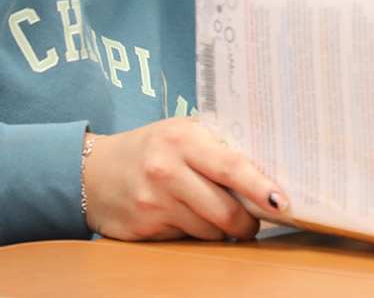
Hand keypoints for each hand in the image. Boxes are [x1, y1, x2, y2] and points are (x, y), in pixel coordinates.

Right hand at [81, 117, 288, 240]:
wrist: (92, 172)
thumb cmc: (151, 149)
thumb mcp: (182, 134)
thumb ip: (217, 149)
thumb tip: (267, 173)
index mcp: (183, 138)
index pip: (232, 167)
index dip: (261, 188)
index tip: (282, 203)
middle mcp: (167, 170)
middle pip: (224, 209)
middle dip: (247, 223)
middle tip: (254, 223)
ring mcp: (153, 202)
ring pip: (208, 231)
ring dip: (222, 231)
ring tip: (220, 219)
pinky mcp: (144, 228)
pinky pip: (186, 240)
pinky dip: (195, 235)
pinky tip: (188, 220)